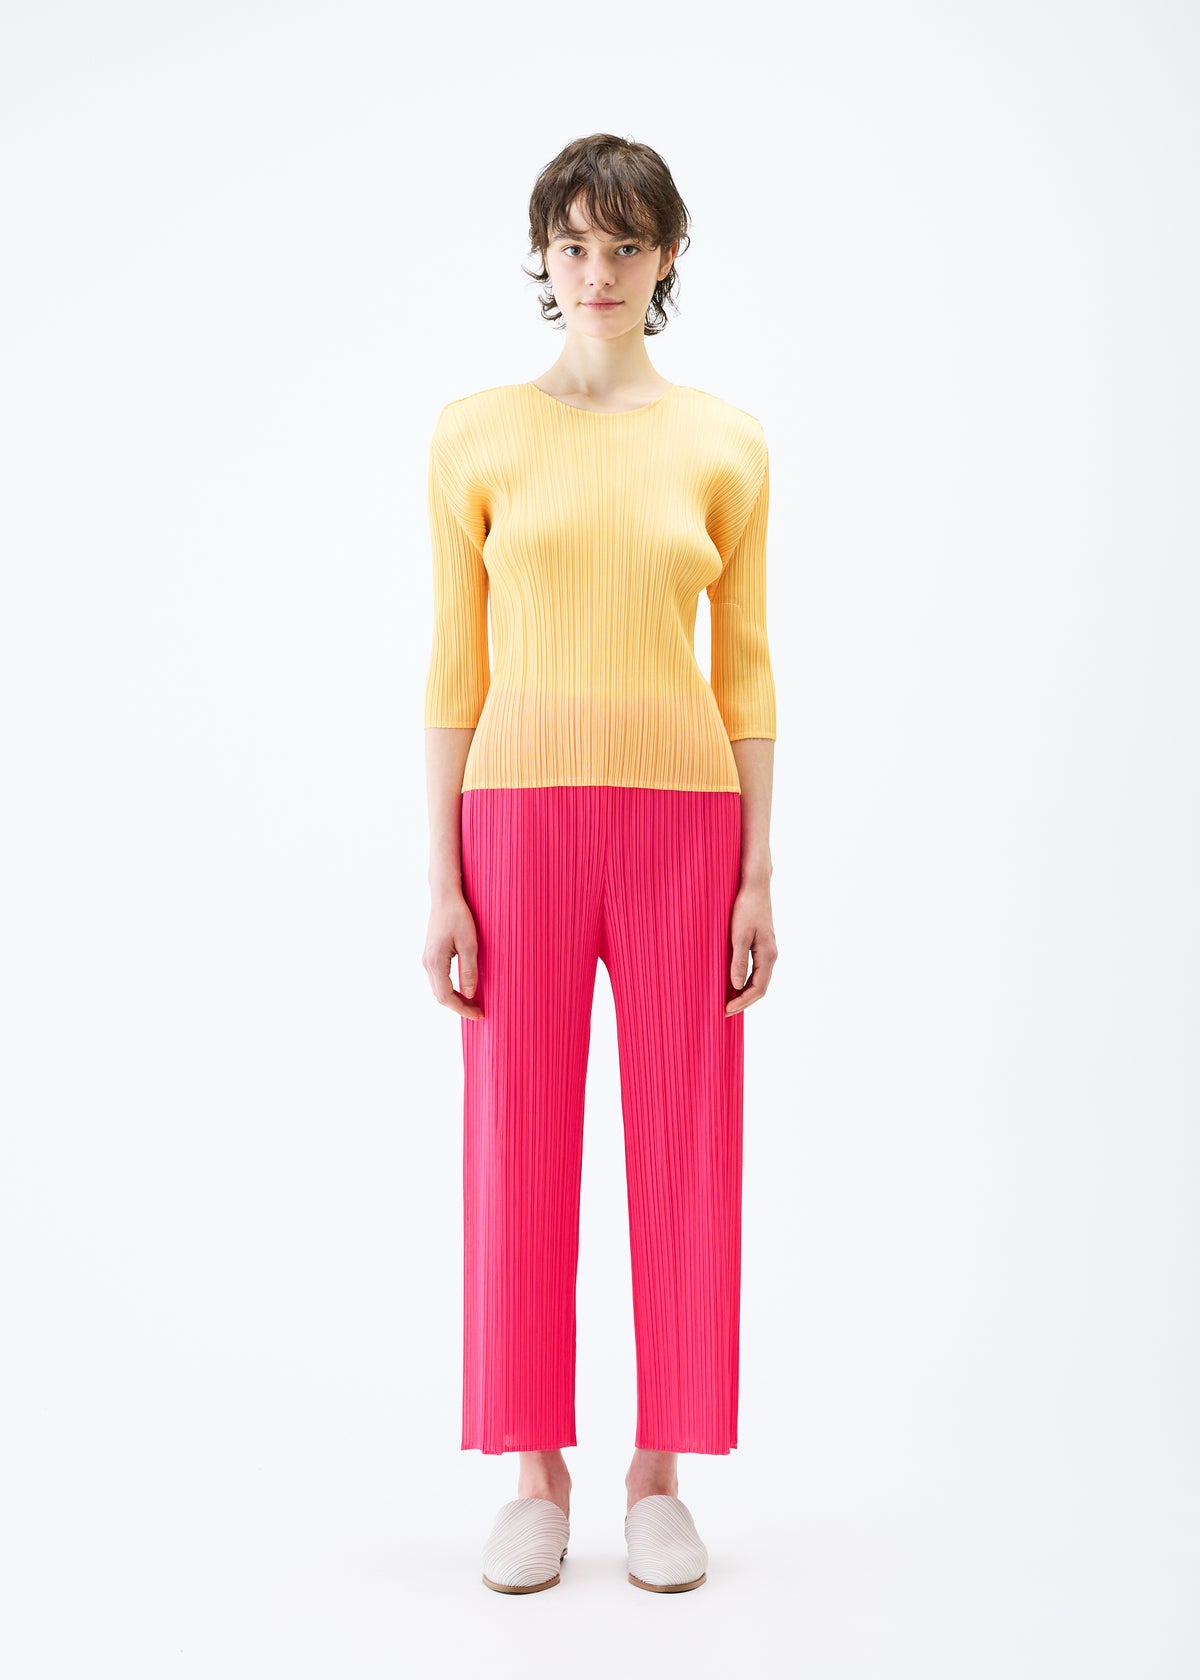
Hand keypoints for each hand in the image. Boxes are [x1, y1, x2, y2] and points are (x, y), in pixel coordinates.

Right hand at [423, 888, 484, 1018]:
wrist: (444, 897)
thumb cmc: (458, 916)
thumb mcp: (470, 944)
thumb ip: (469, 970)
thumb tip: (470, 994)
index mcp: (436, 963)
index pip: (446, 997)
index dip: (463, 1009)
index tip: (479, 1015)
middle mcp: (427, 963)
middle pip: (440, 996)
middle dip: (459, 1007)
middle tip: (478, 1012)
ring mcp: (427, 959)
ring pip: (438, 989)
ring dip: (454, 999)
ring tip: (473, 1003)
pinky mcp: (431, 954)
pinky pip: (438, 979)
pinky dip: (450, 989)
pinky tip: (463, 988)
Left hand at [725, 880, 776, 1013]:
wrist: (755, 887)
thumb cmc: (746, 908)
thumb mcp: (739, 936)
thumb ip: (738, 961)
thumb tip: (737, 986)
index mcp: (768, 955)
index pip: (758, 989)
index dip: (742, 1002)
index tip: (726, 1010)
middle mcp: (770, 955)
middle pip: (760, 988)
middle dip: (743, 1002)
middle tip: (724, 1012)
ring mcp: (767, 950)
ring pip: (758, 980)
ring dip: (744, 993)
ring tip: (727, 1001)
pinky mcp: (761, 945)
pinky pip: (755, 970)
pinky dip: (745, 980)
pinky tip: (732, 982)